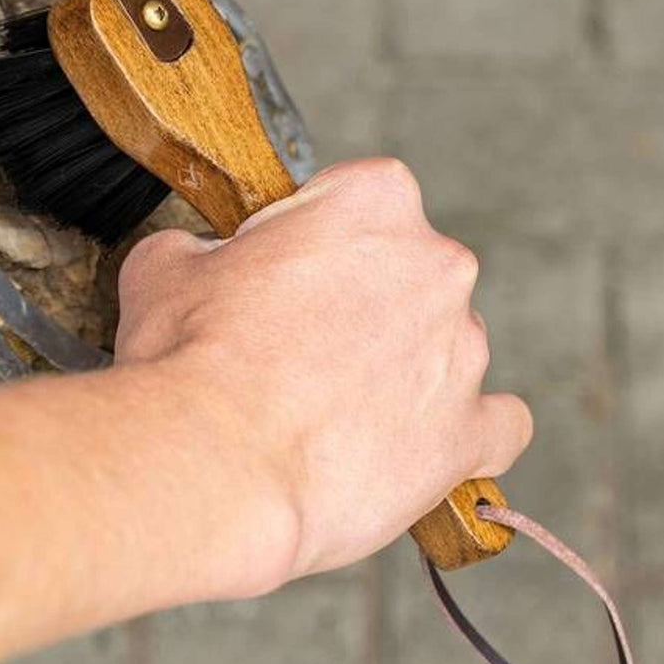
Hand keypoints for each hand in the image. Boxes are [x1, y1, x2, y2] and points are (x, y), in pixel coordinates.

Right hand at [115, 158, 532, 588]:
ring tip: (331, 417)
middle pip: (411, 274)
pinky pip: (497, 427)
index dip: (316, 242)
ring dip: (403, 372)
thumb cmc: (188, 360)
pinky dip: (463, 435)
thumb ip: (207, 248)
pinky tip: (421, 448)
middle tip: (297, 353)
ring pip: (448, 349)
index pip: (363, 200)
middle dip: (363, 309)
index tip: (281, 280)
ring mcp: (462, 350)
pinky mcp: (469, 433)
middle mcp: (436, 264)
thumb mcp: (166, 266)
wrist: (210, 465)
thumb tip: (204, 260)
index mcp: (374, 199)